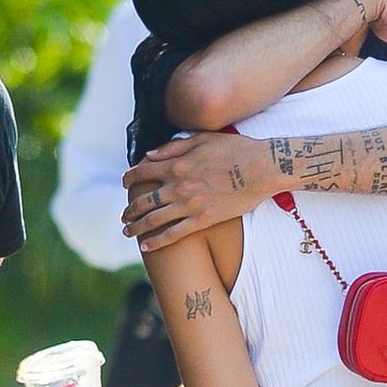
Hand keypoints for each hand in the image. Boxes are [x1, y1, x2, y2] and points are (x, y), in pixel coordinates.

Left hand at [122, 130, 272, 251]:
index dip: (129, 178)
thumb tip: (149, 155)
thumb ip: (173, 147)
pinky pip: (173, 234)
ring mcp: (189, 205)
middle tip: (124, 215)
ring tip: (127, 232)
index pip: (142, 171)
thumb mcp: (202, 139)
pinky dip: (156, 241)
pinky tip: (145, 246)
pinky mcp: (203, 220)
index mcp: (177, 163)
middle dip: (130, 208)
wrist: (262, 168)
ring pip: (153, 219)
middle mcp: (178, 185)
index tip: (124, 184)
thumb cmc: (236, 149)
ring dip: (136, 226)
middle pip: (144, 200)